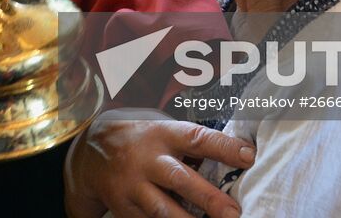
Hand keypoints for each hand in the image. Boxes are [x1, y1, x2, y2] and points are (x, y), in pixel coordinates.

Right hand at [64, 111, 253, 217]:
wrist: (91, 152)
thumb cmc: (142, 140)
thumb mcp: (162, 130)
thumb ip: (191, 145)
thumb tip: (234, 157)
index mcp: (162, 134)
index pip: (196, 137)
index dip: (223, 147)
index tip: (249, 157)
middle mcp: (147, 160)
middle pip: (179, 179)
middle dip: (208, 198)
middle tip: (233, 212)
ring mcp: (133, 186)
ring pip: (162, 209)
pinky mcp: (124, 208)